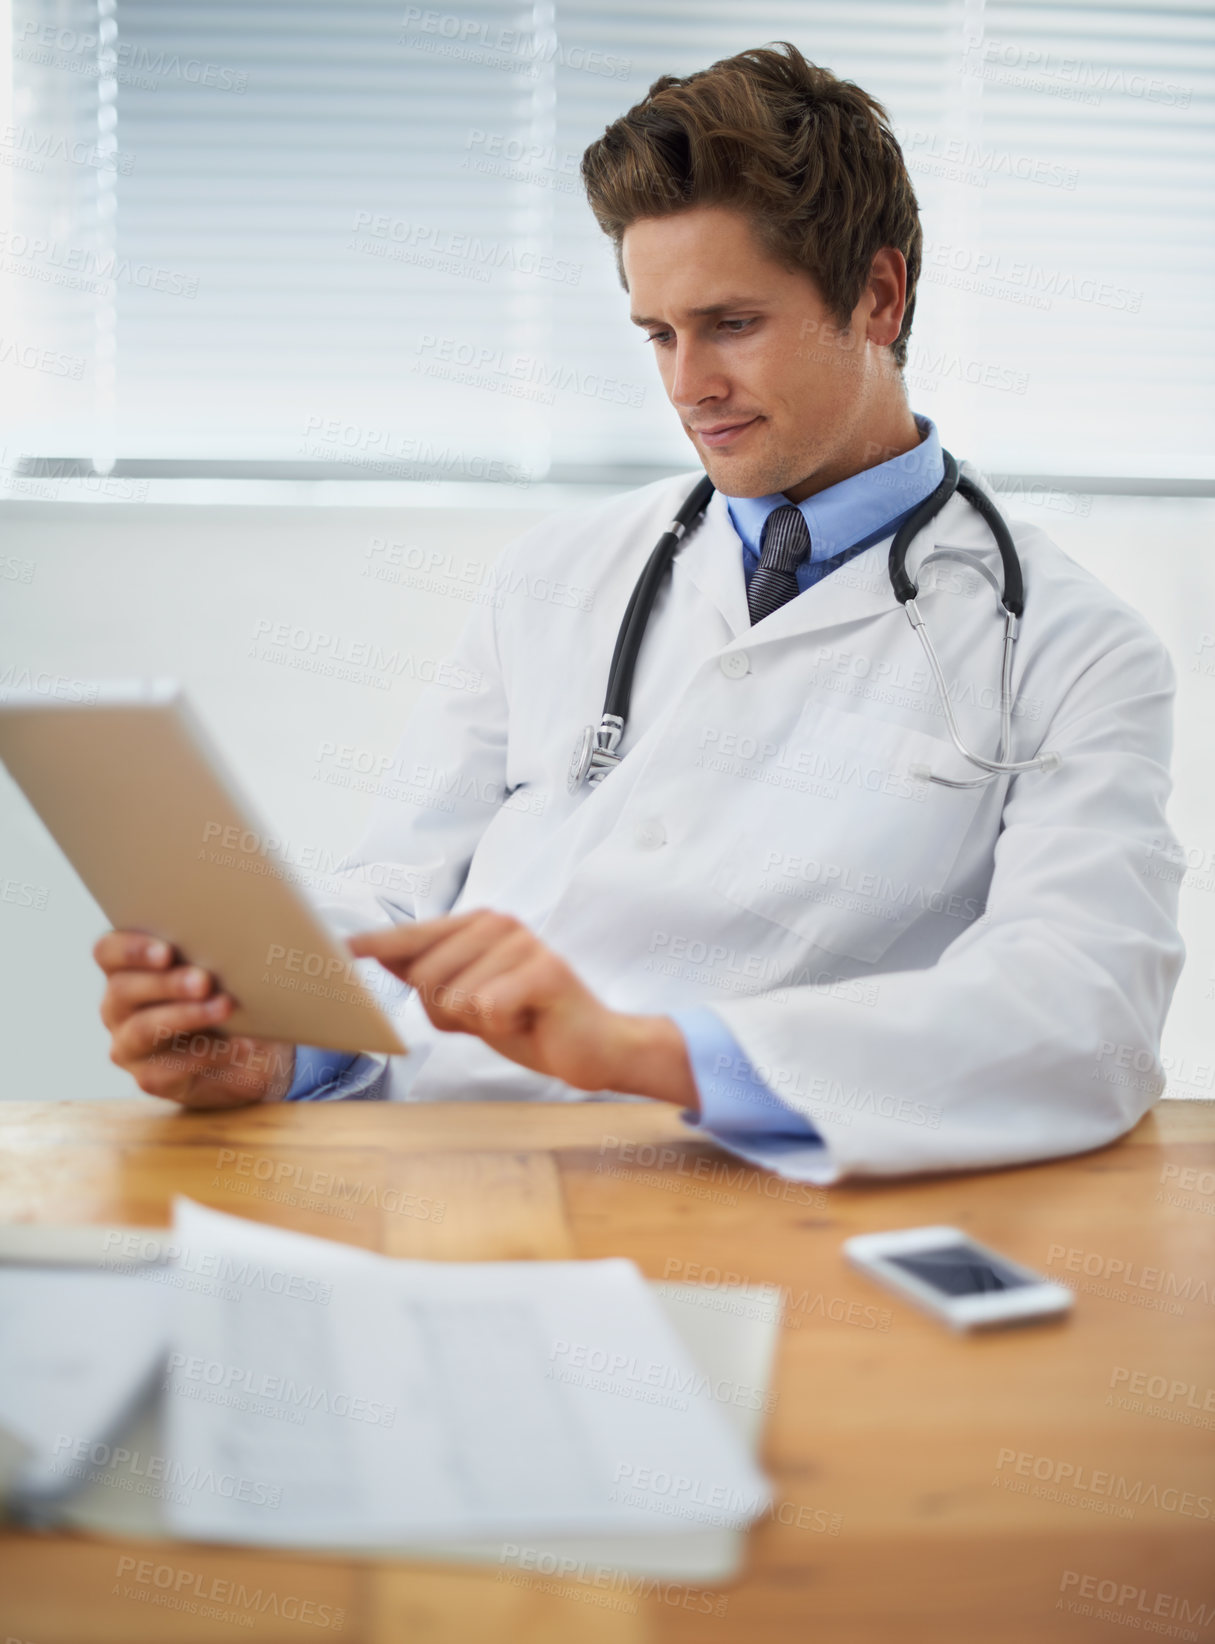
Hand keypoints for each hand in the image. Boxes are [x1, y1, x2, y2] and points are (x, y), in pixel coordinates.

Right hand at [94, 931, 295, 1108]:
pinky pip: (171, 1067)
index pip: (107, 951)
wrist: (247, 1049)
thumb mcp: (217, 968)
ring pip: (144, 1029)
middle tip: (204, 981)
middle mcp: (118, 1007)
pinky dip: (209, 1053)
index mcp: (125, 969)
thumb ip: (209, 951)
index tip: (166, 952)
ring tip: (225, 1007)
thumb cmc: (226, 993)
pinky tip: (240, 1044)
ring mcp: (129, 1045)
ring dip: (187, 1016)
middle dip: (166, 984)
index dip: (130, 948)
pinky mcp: (150, 1078)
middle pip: (123, 989)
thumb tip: (236, 936)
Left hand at [347, 910, 697, 1108]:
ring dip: (477, 1022)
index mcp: (477, 924)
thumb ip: (428, 972)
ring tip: (512, 1015)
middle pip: (423, 976)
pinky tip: (527, 1021)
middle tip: (489, 1013)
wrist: (590, 1046)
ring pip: (454, 997)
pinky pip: (488, 1009)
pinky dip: (502, 1028)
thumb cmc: (526, 1019)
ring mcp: (524, 943)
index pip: (411, 935)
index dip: (372, 945)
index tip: (338, 950)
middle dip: (445, 1012)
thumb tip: (375, 952)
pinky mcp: (546, 970)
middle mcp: (498, 923)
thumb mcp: (467, 999)